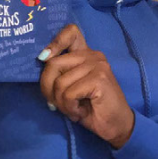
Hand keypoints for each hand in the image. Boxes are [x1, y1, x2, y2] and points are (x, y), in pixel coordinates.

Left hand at [39, 24, 135, 148]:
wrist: (117, 126)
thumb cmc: (91, 108)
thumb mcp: (70, 87)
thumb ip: (59, 73)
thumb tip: (40, 62)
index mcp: (86, 54)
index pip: (71, 32)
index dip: (54, 42)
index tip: (43, 58)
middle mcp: (93, 55)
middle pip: (53, 64)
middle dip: (48, 88)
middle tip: (56, 104)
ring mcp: (98, 65)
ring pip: (59, 82)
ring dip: (60, 102)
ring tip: (72, 109)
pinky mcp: (99, 79)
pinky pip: (68, 93)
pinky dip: (69, 107)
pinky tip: (80, 112)